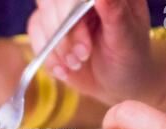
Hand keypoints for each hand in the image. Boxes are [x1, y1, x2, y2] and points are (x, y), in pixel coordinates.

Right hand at [28, 0, 165, 107]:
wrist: (117, 83)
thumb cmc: (129, 58)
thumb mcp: (128, 38)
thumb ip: (115, 13)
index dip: (71, 5)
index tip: (82, 30)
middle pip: (53, 0)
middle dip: (66, 30)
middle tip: (84, 54)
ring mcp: (63, 11)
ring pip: (41, 16)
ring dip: (57, 45)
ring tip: (77, 63)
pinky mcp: (50, 29)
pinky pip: (35, 35)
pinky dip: (48, 56)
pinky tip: (64, 70)